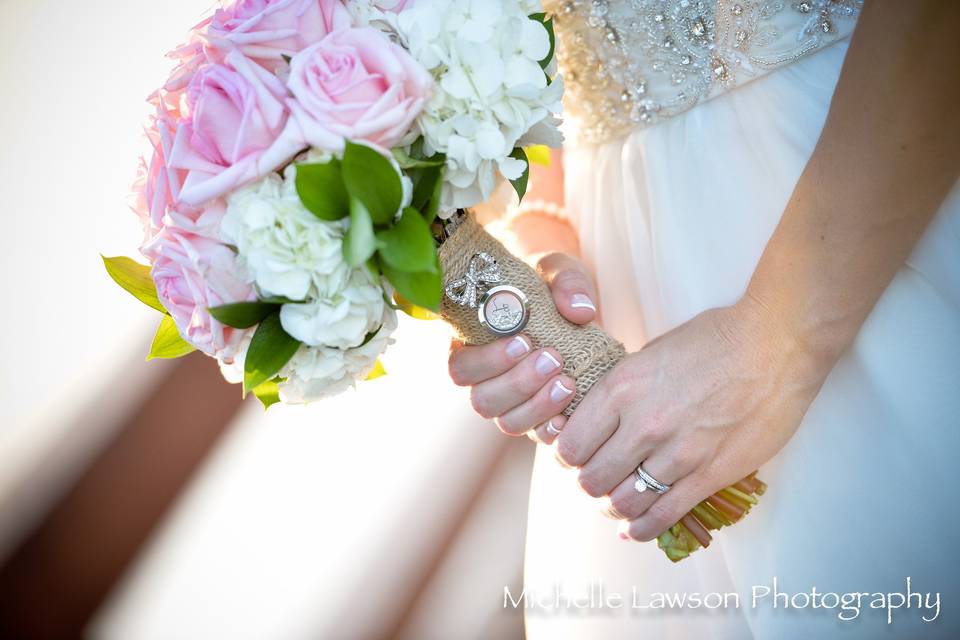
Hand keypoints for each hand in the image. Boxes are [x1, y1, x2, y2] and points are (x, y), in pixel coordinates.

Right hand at [447, 252, 597, 436]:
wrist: (571, 304)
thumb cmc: (550, 285)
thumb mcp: (557, 270)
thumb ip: (567, 282)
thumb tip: (580, 310)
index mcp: (472, 345)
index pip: (460, 367)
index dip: (487, 362)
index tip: (525, 340)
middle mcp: (486, 379)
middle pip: (482, 400)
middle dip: (518, 383)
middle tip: (553, 359)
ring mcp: (511, 401)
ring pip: (507, 421)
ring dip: (537, 406)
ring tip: (568, 383)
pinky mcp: (537, 416)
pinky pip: (535, 435)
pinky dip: (550, 430)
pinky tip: (569, 416)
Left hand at [555, 296, 831, 540]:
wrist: (776, 344)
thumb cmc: (716, 339)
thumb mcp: (652, 353)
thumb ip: (625, 388)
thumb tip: (601, 416)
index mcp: (620, 388)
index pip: (570, 445)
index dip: (569, 456)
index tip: (578, 456)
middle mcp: (642, 424)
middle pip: (591, 479)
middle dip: (590, 484)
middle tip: (600, 479)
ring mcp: (676, 453)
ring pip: (623, 502)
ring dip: (616, 506)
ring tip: (619, 501)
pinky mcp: (709, 474)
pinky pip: (662, 516)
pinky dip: (643, 528)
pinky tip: (637, 528)